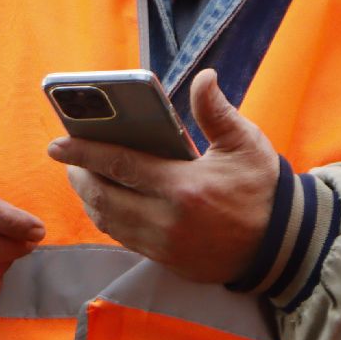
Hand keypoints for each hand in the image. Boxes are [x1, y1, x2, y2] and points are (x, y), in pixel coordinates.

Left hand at [47, 69, 276, 282]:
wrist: (283, 246)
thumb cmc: (263, 190)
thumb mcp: (246, 144)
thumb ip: (217, 112)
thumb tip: (203, 77)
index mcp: (184, 187)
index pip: (119, 165)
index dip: (83, 153)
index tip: (57, 144)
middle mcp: (167, 221)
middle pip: (103, 198)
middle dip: (79, 177)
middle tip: (69, 159)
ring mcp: (165, 246)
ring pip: (109, 222)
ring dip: (90, 200)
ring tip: (84, 177)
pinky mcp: (167, 261)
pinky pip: (124, 239)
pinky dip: (108, 219)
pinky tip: (107, 202)